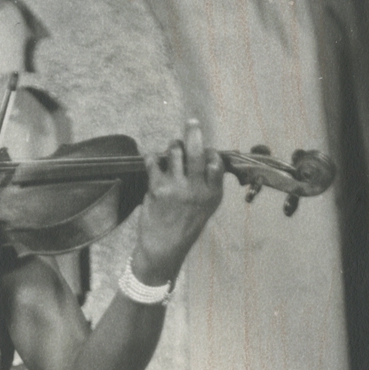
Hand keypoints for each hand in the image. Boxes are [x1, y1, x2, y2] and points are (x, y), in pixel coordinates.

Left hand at [135, 120, 223, 282]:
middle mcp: (197, 190)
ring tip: (171, 151)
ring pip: (175, 152)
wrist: (164, 248)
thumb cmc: (184, 226)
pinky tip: (153, 161)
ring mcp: (177, 188)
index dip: (210, 151)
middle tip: (191, 120)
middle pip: (198, 150)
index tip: (206, 150)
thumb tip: (209, 157)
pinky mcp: (158, 189)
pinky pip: (154, 161)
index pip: (216, 162)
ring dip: (172, 147)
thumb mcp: (206, 208)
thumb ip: (209, 184)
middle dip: (194, 130)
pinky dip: (152, 158)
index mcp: (212, 194)